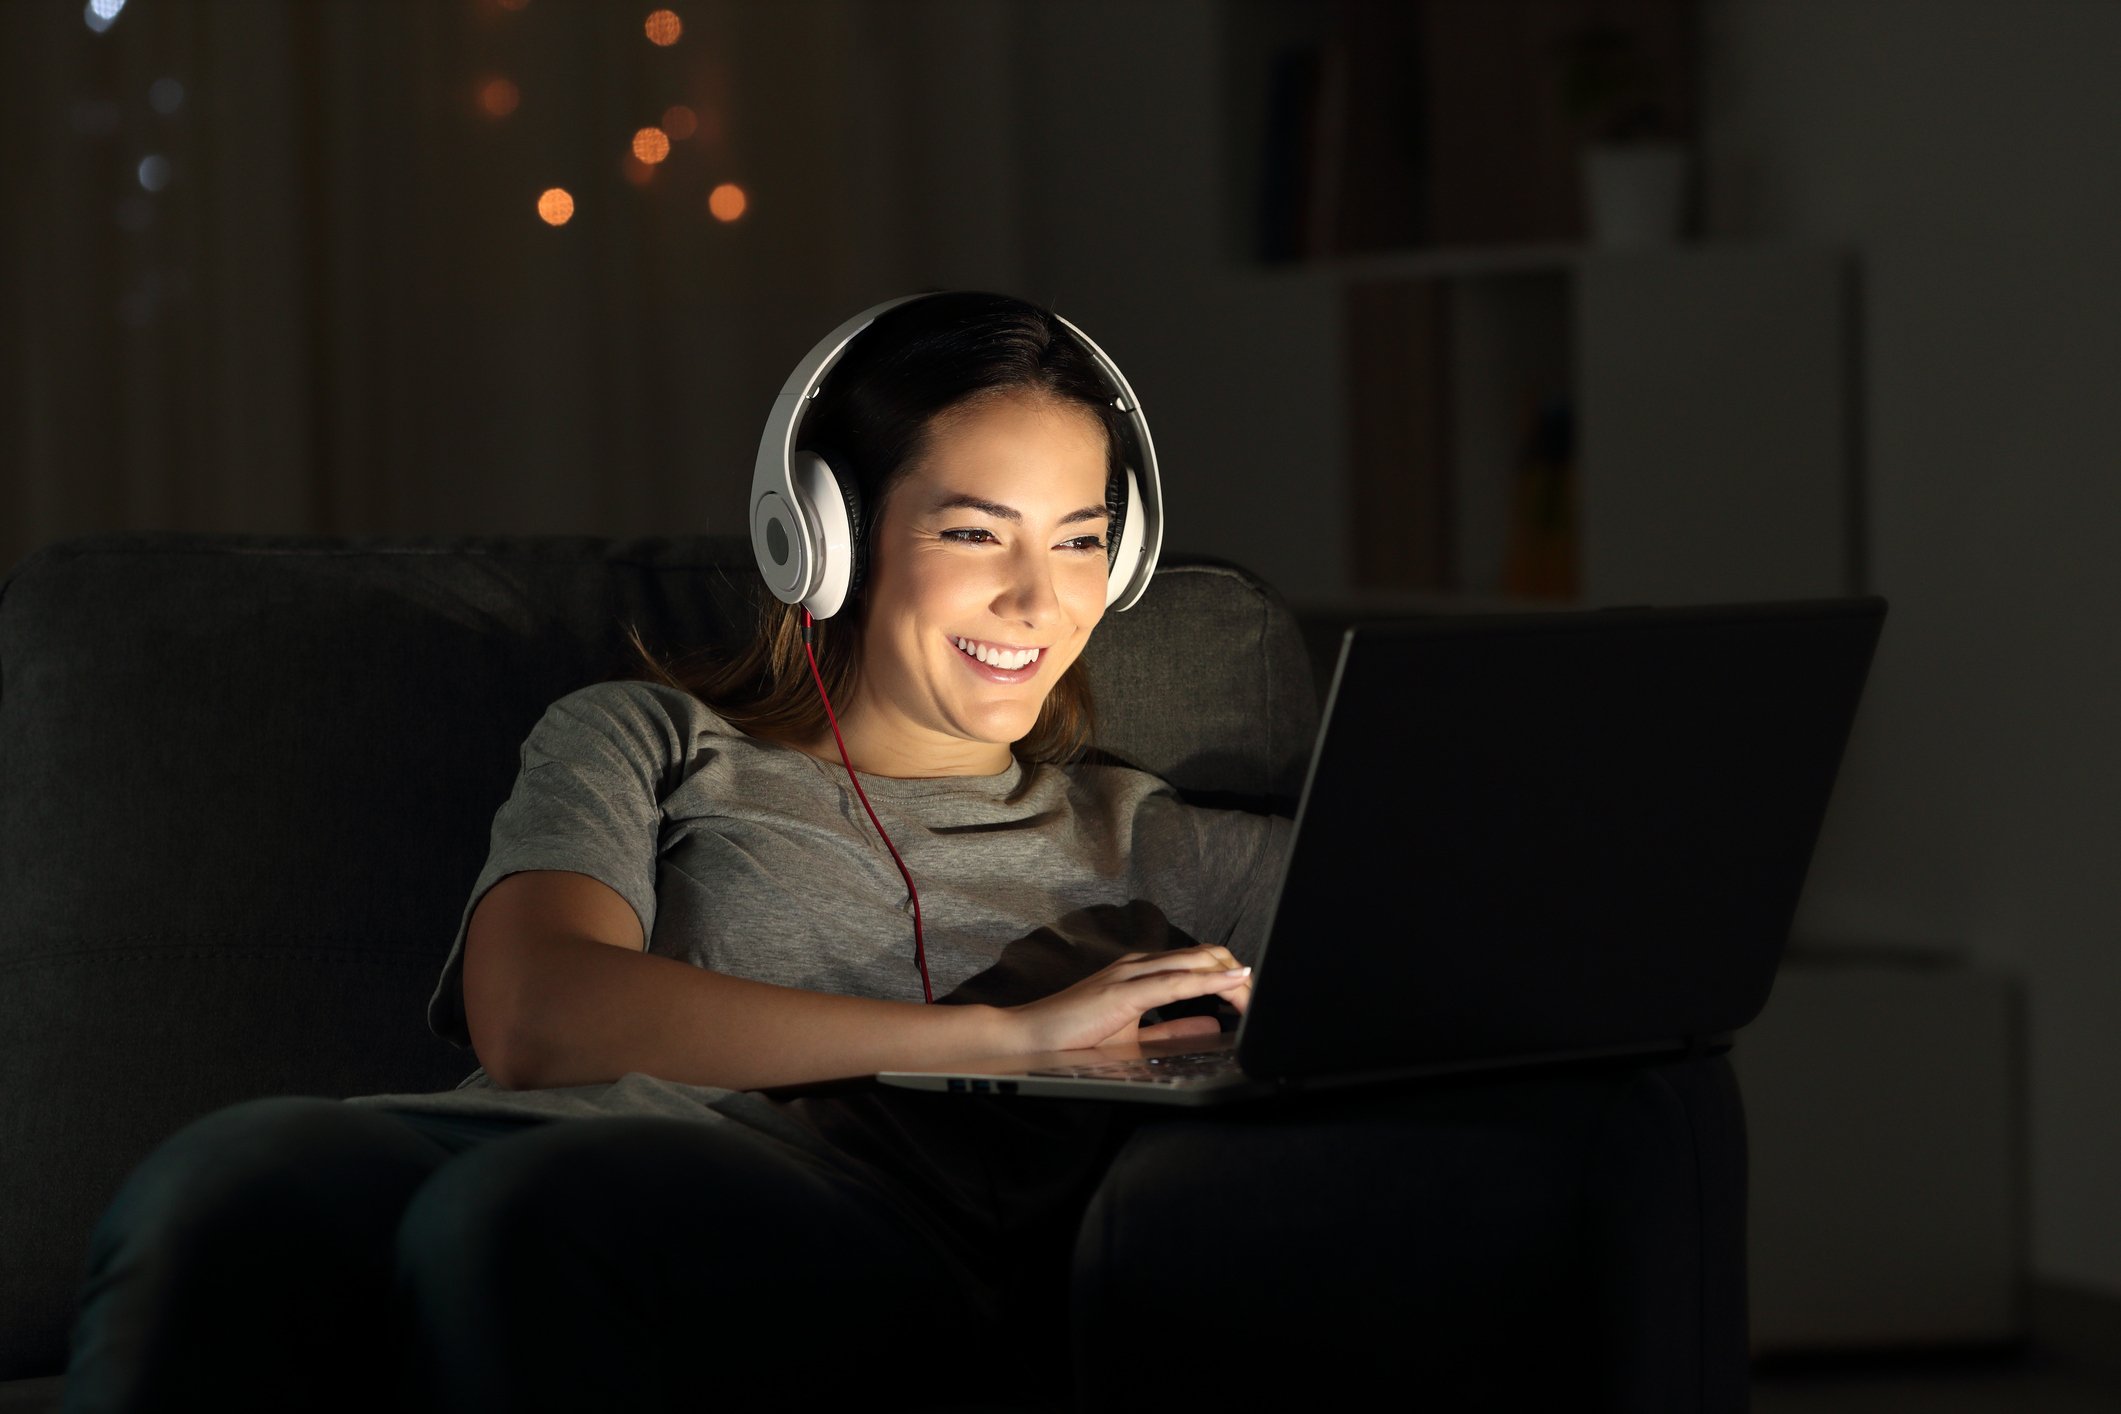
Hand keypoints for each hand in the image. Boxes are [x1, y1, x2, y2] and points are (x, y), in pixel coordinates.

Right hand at [1003, 944, 1252, 1053]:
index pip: (1203, 962)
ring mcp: (1132, 973)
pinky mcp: (1124, 991)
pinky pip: (1176, 982)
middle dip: (1241, 978)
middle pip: (1209, 956)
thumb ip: (1173, 1031)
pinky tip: (1233, 985)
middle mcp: (1141, 964)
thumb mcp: (1136, 1037)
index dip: (1233, 978)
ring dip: (1233, 980)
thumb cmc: (1075, 1037)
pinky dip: (1209, 982)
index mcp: (1144, 971)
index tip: (1254, 1004)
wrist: (1030, 1038)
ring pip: (1198, 963)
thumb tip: (1212, 1026)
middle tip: (1263, 1005)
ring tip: (1258, 997)